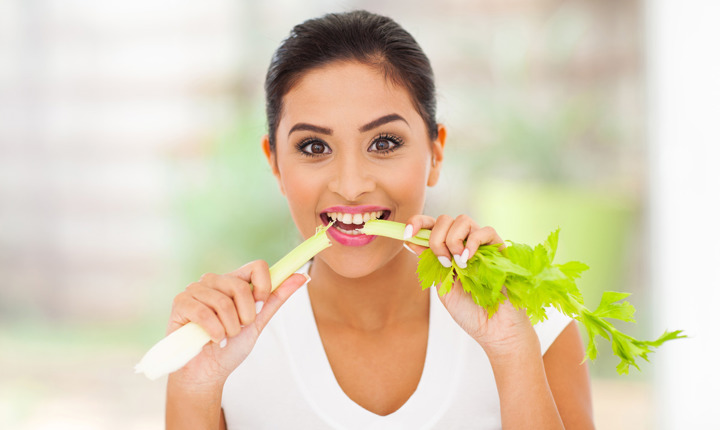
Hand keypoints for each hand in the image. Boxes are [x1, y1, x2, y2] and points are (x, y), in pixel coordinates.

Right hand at [166, 260, 308, 386]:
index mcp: (233, 281)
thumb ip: (276, 298)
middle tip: (238, 329)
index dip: (264, 287)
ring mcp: (195, 289)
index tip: (260, 306)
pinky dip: (214, 332)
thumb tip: (302, 276)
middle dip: (246, 316)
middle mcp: (214, 281)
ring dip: (229, 328)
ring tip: (224, 336)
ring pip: (223, 302)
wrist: (207, 373)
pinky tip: (213, 341)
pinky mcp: (180, 302)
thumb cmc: (231, 347)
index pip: (257, 266)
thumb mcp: (258, 322)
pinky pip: (204, 313)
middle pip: (240, 286)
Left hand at [404, 214, 538, 356]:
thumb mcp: (442, 286)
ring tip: (459, 265)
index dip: (417, 223)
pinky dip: (473, 242)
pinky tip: (468, 259)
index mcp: (448, 252)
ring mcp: (482, 245)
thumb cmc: (469, 312)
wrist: (494, 330)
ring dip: (453, 240)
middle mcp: (463, 244)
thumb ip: (429, 264)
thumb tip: (410, 241)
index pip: (431, 226)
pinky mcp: (500, 249)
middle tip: (443, 262)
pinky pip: (486, 231)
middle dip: (436, 238)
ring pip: (463, 220)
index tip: (407, 233)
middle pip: (445, 219)